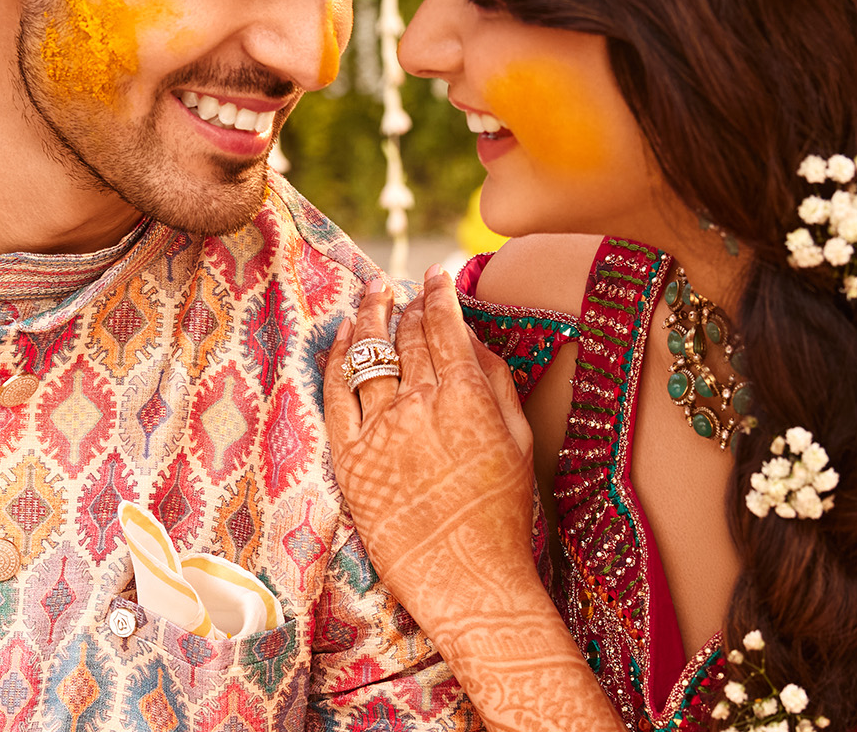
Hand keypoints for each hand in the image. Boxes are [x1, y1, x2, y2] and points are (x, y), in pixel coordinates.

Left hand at [326, 265, 543, 616]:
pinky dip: (340, 357)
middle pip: (408, 336)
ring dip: (371, 316)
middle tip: (407, 287)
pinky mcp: (349, 458)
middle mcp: (420, 405)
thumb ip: (497, 383)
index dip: (440, 294)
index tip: (438, 275)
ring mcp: (379, 430)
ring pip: (369, 354)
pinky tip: (345, 335)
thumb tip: (472, 339)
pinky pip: (337, 393)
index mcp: (467, 398)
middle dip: (408, 303)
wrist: (469, 581)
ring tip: (373, 294)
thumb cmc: (503, 518)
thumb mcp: (519, 442)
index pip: (446, 327)